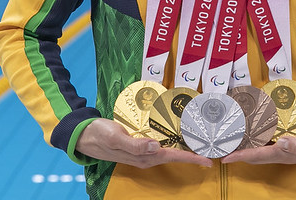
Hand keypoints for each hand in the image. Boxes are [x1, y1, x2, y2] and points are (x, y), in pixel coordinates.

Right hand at [75, 118, 212, 168]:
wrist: (85, 134)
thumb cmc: (100, 135)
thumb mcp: (116, 137)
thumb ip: (135, 144)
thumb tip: (156, 147)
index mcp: (143, 156)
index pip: (173, 156)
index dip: (191, 158)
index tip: (208, 160)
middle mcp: (146, 156)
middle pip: (175, 155)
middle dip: (193, 153)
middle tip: (211, 148)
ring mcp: (143, 151)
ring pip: (169, 150)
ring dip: (184, 147)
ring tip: (200, 141)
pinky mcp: (139, 144)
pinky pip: (160, 144)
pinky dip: (172, 140)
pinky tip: (178, 134)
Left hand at [221, 122, 295, 164]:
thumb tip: (282, 144)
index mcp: (289, 153)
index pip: (260, 155)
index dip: (242, 156)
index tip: (225, 156)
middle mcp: (286, 151)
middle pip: (257, 154)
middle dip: (239, 152)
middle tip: (221, 146)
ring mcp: (289, 146)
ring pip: (262, 147)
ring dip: (247, 144)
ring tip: (231, 138)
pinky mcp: (293, 138)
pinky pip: (272, 139)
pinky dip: (259, 135)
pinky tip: (253, 129)